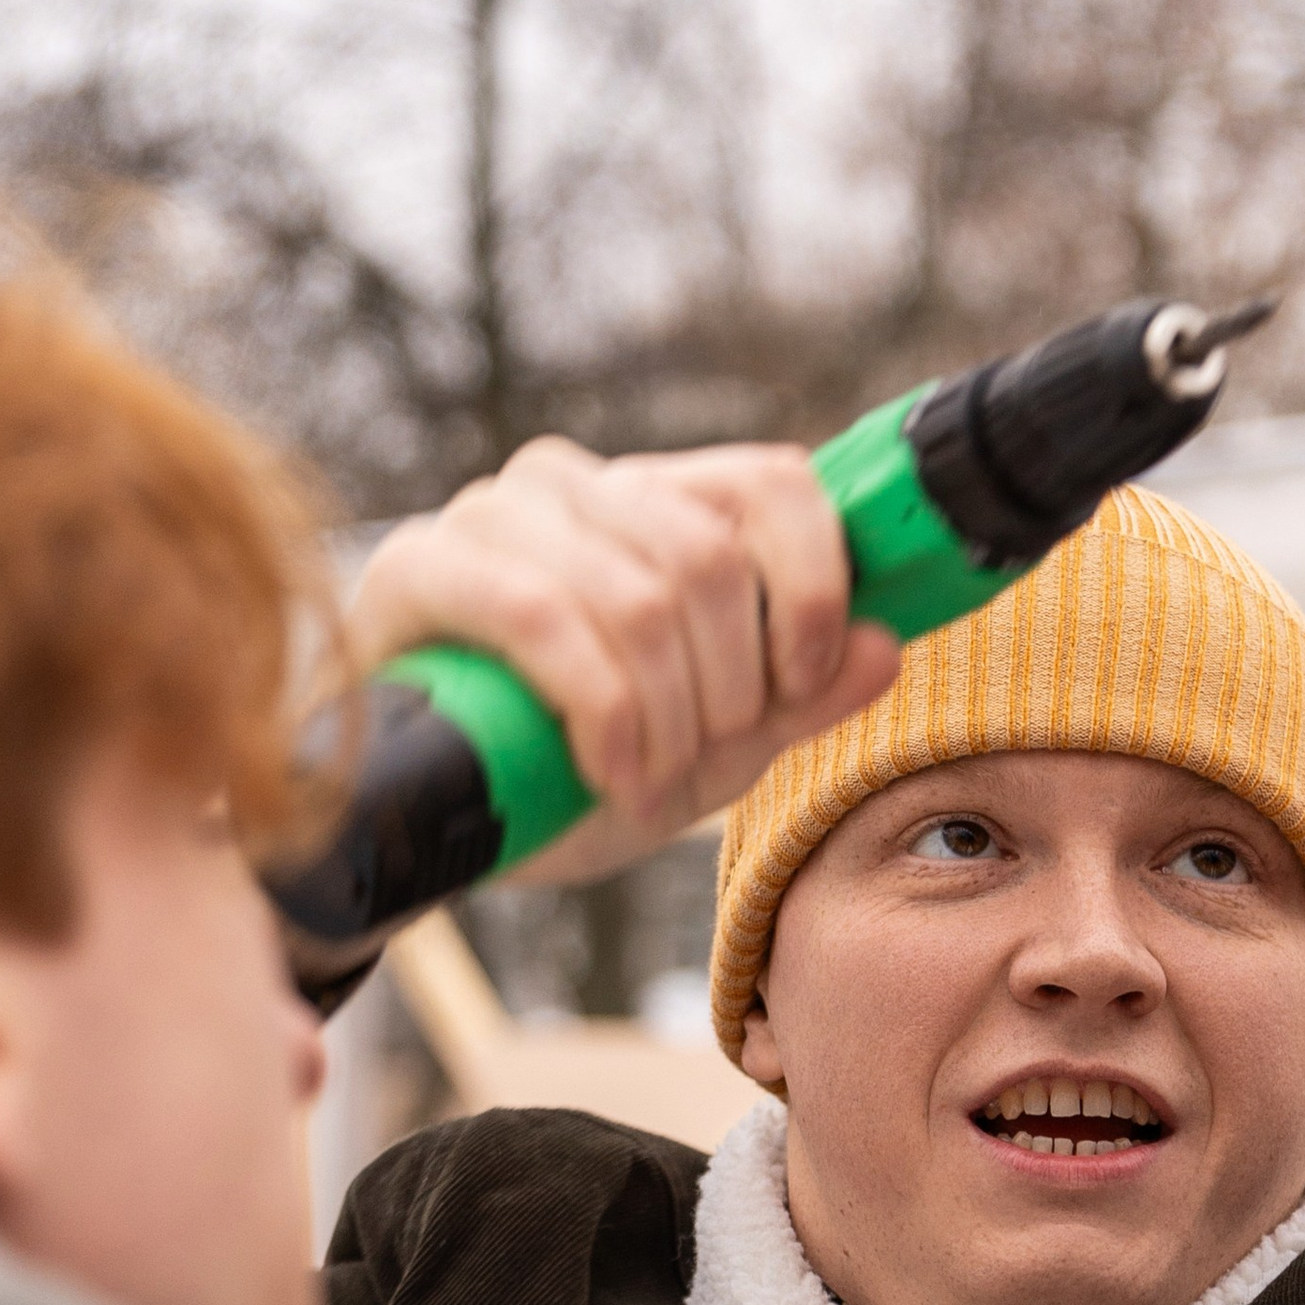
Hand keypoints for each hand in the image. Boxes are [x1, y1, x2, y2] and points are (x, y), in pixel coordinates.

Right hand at [347, 438, 901, 888]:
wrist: (424, 822)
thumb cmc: (563, 770)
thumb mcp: (705, 749)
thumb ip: (796, 699)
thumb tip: (883, 646)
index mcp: (654, 502)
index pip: (771, 482)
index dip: (813, 582)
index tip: (806, 678)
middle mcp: (576, 485)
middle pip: (709, 555)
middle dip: (731, 686)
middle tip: (703, 763)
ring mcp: (494, 515)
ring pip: (638, 593)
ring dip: (666, 719)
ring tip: (650, 788)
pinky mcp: (421, 562)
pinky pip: (543, 616)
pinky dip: (600, 712)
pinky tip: (606, 771)